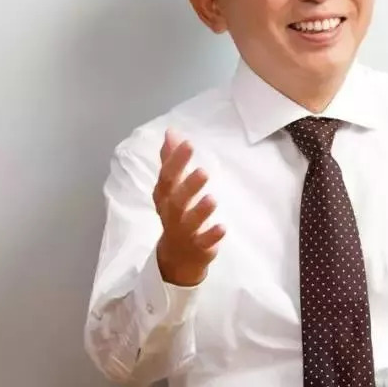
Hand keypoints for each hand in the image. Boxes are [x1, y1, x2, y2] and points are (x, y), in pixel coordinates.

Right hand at [153, 129, 225, 285]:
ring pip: (189, 222)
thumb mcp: (171, 187)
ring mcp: (184, 232)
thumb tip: (171, 131)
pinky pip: (204, 243)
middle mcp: (171, 214)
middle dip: (188, 186)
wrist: (177, 255)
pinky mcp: (198, 247)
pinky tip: (223, 227)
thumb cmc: (176, 212)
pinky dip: (212, 236)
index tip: (189, 143)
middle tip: (204, 171)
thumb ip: (171, 159)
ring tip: (212, 198)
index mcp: (164, 196)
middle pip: (176, 200)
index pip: (167, 177)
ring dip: (200, 211)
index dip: (176, 161)